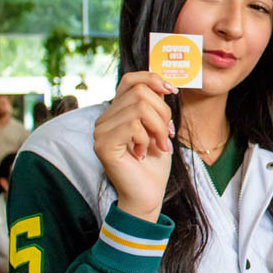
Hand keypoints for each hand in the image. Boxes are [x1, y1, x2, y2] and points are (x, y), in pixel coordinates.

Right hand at [93, 72, 176, 221]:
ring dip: (158, 127)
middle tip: (166, 134)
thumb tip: (164, 84)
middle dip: (163, 112)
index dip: (152, 79)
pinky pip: (133, 125)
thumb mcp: (159, 127)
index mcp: (117, 112)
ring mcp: (100, 131)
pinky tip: (144, 153)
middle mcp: (104, 119)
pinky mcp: (103, 144)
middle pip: (140, 93)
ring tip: (159, 144)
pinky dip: (147, 138)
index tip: (172, 91)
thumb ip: (156, 106)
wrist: (148, 193)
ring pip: (139, 107)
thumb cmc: (154, 163)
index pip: (130, 80)